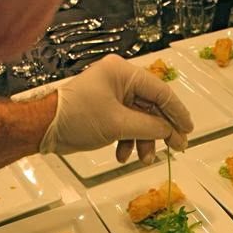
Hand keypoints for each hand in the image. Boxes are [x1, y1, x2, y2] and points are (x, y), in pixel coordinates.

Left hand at [39, 54, 193, 163]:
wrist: (44, 128)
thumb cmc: (77, 118)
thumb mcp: (118, 124)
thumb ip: (149, 127)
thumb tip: (171, 131)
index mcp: (123, 73)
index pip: (161, 91)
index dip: (177, 112)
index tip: (188, 130)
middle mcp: (120, 81)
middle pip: (152, 107)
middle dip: (160, 131)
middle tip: (175, 148)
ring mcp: (113, 97)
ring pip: (140, 120)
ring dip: (143, 141)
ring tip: (144, 159)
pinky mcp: (106, 111)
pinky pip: (126, 126)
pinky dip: (128, 141)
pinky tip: (123, 156)